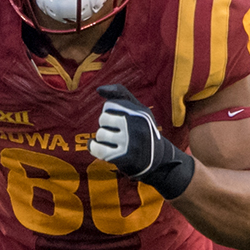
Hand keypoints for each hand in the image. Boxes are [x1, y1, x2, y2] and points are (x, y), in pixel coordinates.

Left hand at [89, 83, 195, 197]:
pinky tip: (96, 146)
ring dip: (103, 139)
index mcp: (140, 113)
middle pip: (103, 119)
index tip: (121, 121)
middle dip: (106, 126)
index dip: (112, 113)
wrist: (156, 160)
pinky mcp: (122, 157)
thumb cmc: (143, 130)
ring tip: (114, 142)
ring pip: (100, 134)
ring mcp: (129, 143)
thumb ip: (120, 94)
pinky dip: (93, 147)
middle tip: (117, 133)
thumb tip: (99, 89)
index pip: (109, 105)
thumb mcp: (139, 110)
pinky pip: (97, 148)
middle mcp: (136, 126)